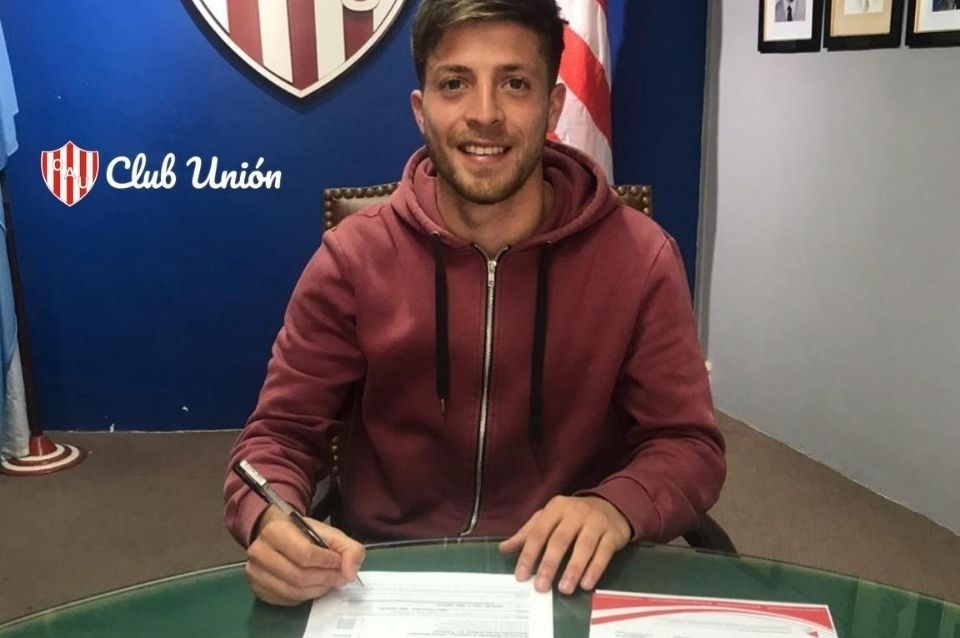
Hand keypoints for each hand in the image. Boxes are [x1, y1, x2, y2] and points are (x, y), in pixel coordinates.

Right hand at [245, 506, 364, 604]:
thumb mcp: (330, 534)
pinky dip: (305, 596)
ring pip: (292, 592)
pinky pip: (286, 600)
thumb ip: (349, 549)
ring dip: (317, 590)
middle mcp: (259, 552)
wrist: (281, 537)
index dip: (327, 562)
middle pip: (298, 576)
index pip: (304, 554)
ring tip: (329, 582)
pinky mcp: (258, 589)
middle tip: (340, 577)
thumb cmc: (305, 534)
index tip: (339, 562)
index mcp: (275, 531)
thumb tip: (350, 574)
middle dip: (325, 578)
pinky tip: (313, 586)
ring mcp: (255, 573)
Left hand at [498, 495, 630, 595]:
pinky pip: (603, 553)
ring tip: (564, 589)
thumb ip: (527, 534)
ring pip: (584, 547)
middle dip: (549, 565)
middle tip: (540, 587)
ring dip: (573, 569)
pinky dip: (594, 569)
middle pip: (560, 540)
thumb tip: (503, 548)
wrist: (611, 506)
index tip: (521, 576)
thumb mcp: (549, 519)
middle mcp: (576, 513)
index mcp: (556, 508)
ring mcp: (596, 522)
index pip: (539, 532)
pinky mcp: (613, 534)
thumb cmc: (573, 516)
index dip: (529, 554)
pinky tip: (586, 584)